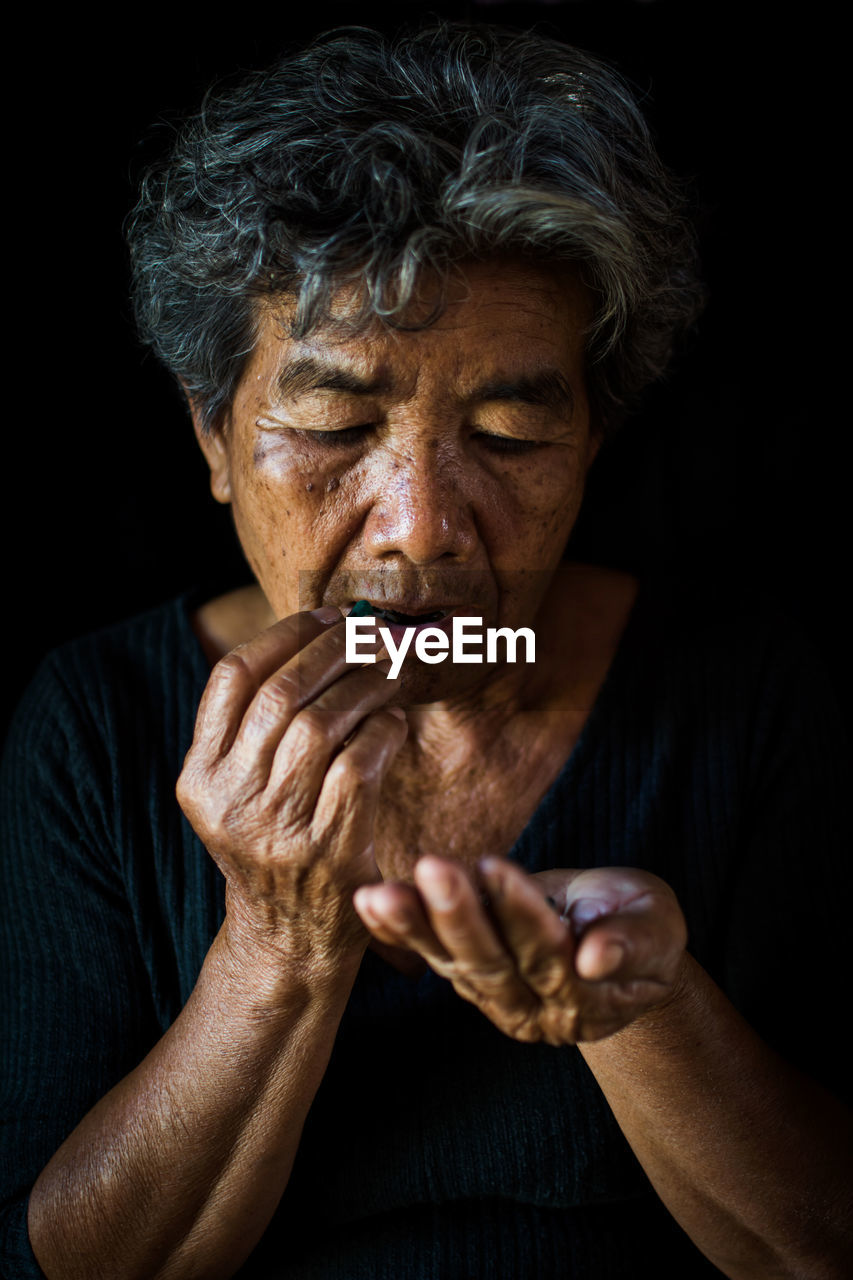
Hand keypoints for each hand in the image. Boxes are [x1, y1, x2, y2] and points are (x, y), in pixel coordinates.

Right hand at [177, 608, 407, 973]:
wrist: (289, 938)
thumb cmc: (273, 844)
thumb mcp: (237, 793)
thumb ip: (254, 728)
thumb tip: (315, 634)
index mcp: (200, 777)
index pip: (231, 678)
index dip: (282, 635)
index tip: (323, 614)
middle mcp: (231, 800)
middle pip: (282, 694)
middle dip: (333, 648)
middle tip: (369, 630)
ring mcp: (278, 827)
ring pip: (324, 722)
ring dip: (365, 682)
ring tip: (389, 667)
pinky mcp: (329, 847)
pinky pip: (361, 763)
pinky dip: (382, 730)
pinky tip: (392, 721)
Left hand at [353, 857, 686, 1042]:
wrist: (617, 947)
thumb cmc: (643, 926)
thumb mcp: (658, 928)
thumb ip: (635, 943)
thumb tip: (596, 958)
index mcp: (583, 999)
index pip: (547, 955)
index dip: (521, 913)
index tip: (497, 869)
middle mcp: (531, 1009)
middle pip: (490, 964)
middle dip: (458, 915)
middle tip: (431, 868)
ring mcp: (495, 998)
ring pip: (452, 962)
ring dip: (414, 926)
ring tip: (380, 894)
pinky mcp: (468, 977)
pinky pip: (429, 955)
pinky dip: (397, 930)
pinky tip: (368, 903)